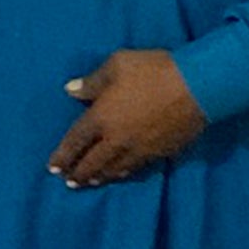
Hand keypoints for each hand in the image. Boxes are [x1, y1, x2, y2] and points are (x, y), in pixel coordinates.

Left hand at [48, 50, 207, 189]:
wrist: (197, 87)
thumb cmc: (153, 71)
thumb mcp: (117, 65)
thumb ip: (92, 82)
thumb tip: (70, 91)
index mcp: (101, 116)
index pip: (75, 141)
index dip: (63, 155)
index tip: (52, 168)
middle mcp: (117, 138)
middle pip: (93, 161)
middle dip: (78, 173)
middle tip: (68, 182)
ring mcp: (139, 149)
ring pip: (114, 168)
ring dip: (99, 177)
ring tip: (89, 182)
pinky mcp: (160, 153)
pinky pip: (136, 168)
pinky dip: (122, 174)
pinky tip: (119, 175)